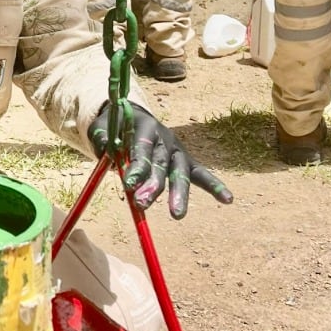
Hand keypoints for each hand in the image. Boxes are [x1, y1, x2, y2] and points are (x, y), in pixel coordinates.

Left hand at [88, 102, 232, 218]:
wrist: (131, 115)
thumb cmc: (114, 126)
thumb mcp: (102, 128)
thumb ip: (103, 140)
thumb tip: (108, 152)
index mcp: (145, 127)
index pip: (142, 149)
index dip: (137, 166)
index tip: (130, 184)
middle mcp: (164, 138)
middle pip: (161, 164)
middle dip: (153, 185)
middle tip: (143, 203)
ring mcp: (177, 149)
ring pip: (181, 172)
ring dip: (179, 193)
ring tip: (177, 215)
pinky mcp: (185, 160)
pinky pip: (201, 174)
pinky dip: (214, 186)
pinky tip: (228, 199)